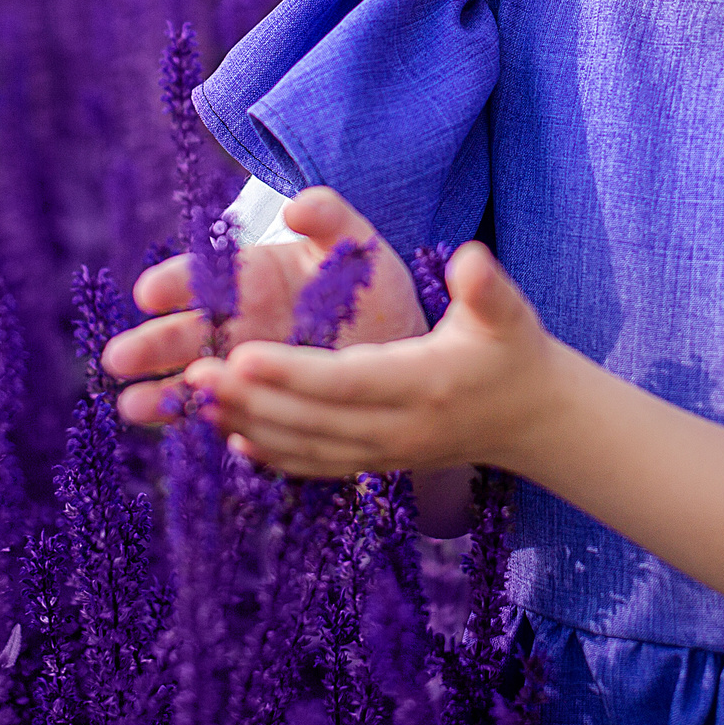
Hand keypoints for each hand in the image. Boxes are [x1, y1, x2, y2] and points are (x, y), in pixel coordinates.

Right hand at [101, 186, 426, 425]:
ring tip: (131, 407)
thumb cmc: (365, 281)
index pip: (205, 276)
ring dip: (164, 393)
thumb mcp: (352, 244)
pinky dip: (210, 423)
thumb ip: (328, 219)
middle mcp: (238, 321)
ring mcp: (245, 365)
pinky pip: (228, 413)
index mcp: (252, 275)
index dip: (176, 283)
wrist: (396, 337)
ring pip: (196, 377)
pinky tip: (190, 434)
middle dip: (153, 344)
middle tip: (118, 358)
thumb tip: (299, 205)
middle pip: (188, 332)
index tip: (148, 293)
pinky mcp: (259, 400)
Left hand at [183, 241, 559, 479]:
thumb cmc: (513, 349)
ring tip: (193, 399)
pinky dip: (271, 454)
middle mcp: (400, 429)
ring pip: (304, 447)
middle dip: (249, 400)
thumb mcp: (507, 311)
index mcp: (425, 383)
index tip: (239, 354)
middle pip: (312, 420)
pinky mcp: (376, 465)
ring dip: (246, 424)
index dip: (291, 373)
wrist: (530, 417)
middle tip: (192, 374)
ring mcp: (386, 455)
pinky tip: (232, 436)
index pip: (347, 382)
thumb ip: (487, 286)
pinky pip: (315, 465)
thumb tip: (471, 259)